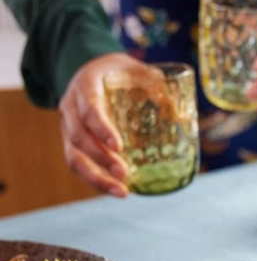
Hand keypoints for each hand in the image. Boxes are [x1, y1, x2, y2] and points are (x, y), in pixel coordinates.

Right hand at [58, 53, 143, 197]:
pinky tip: (116, 191)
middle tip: (124, 173)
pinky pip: (78, 165)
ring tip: (122, 192)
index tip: (118, 147)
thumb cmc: (120, 72)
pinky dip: (96, 181)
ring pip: (74, 156)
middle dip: (101, 158)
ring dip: (97, 177)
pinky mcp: (72, 143)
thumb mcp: (136, 69)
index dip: (102, 128)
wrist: (96, 70)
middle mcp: (71, 106)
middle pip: (78, 136)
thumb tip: (183, 110)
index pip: (90, 108)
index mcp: (86, 84)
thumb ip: (156, 83)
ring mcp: (69, 126)